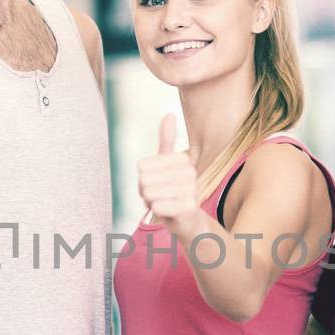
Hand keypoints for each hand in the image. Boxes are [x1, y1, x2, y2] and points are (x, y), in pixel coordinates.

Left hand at [137, 114, 201, 235]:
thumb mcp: (167, 165)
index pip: (142, 167)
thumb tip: (169, 114)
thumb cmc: (173, 192)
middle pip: (144, 180)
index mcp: (183, 160)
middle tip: (158, 196)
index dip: (143, 178)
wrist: (188, 221)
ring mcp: (192, 191)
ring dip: (150, 201)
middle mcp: (190, 173)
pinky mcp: (189, 208)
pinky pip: (157, 206)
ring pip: (149, 193)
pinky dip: (156, 211)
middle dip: (145, 191)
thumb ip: (166, 141)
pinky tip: (166, 211)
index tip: (156, 183)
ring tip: (163, 203)